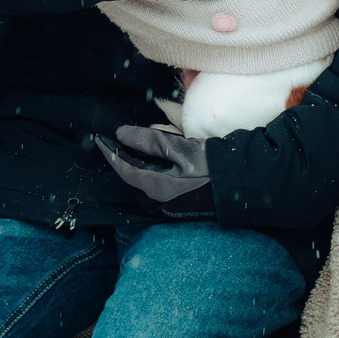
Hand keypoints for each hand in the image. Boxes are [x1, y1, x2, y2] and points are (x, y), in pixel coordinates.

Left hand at [95, 123, 212, 217]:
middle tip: (117, 138)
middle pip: (132, 175)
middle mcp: (158, 200)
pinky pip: (155, 183)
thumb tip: (121, 134)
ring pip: (143, 179)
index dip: (110, 153)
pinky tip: (153, 157)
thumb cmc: (211, 165)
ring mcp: (168, 203)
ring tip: (133, 144)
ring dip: (137, 162)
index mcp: (156, 189)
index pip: (124, 169)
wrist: (239, 183)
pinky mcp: (177, 201)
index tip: (99, 139)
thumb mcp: (178, 148)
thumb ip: (148, 141)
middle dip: (123, 157)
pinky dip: (149, 169)